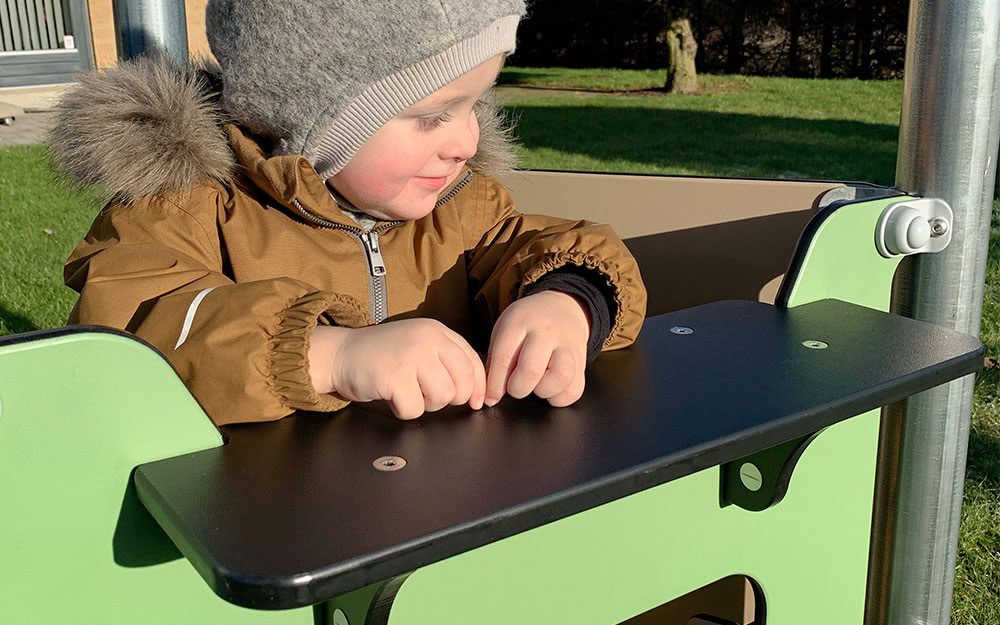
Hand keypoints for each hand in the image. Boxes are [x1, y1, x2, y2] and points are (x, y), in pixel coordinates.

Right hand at [309, 319, 485, 419]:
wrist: (340, 353)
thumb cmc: (382, 355)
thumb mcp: (419, 345)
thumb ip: (447, 360)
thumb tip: (477, 392)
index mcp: (436, 331)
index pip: (473, 362)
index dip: (478, 387)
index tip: (475, 401)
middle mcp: (426, 339)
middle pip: (462, 383)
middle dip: (451, 398)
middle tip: (429, 394)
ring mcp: (410, 356)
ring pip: (442, 397)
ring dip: (426, 404)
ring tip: (409, 392)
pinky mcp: (394, 376)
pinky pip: (415, 409)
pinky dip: (403, 410)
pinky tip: (392, 396)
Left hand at [484, 290, 590, 407]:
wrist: (564, 306)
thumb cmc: (528, 323)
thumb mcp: (505, 328)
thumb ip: (495, 359)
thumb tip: (490, 395)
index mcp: (521, 321)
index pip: (504, 358)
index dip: (495, 385)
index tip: (491, 396)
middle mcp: (546, 332)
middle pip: (531, 369)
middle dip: (518, 388)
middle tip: (515, 387)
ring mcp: (568, 346)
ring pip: (561, 377)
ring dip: (543, 391)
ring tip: (536, 386)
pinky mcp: (582, 362)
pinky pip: (574, 389)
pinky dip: (560, 397)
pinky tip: (550, 389)